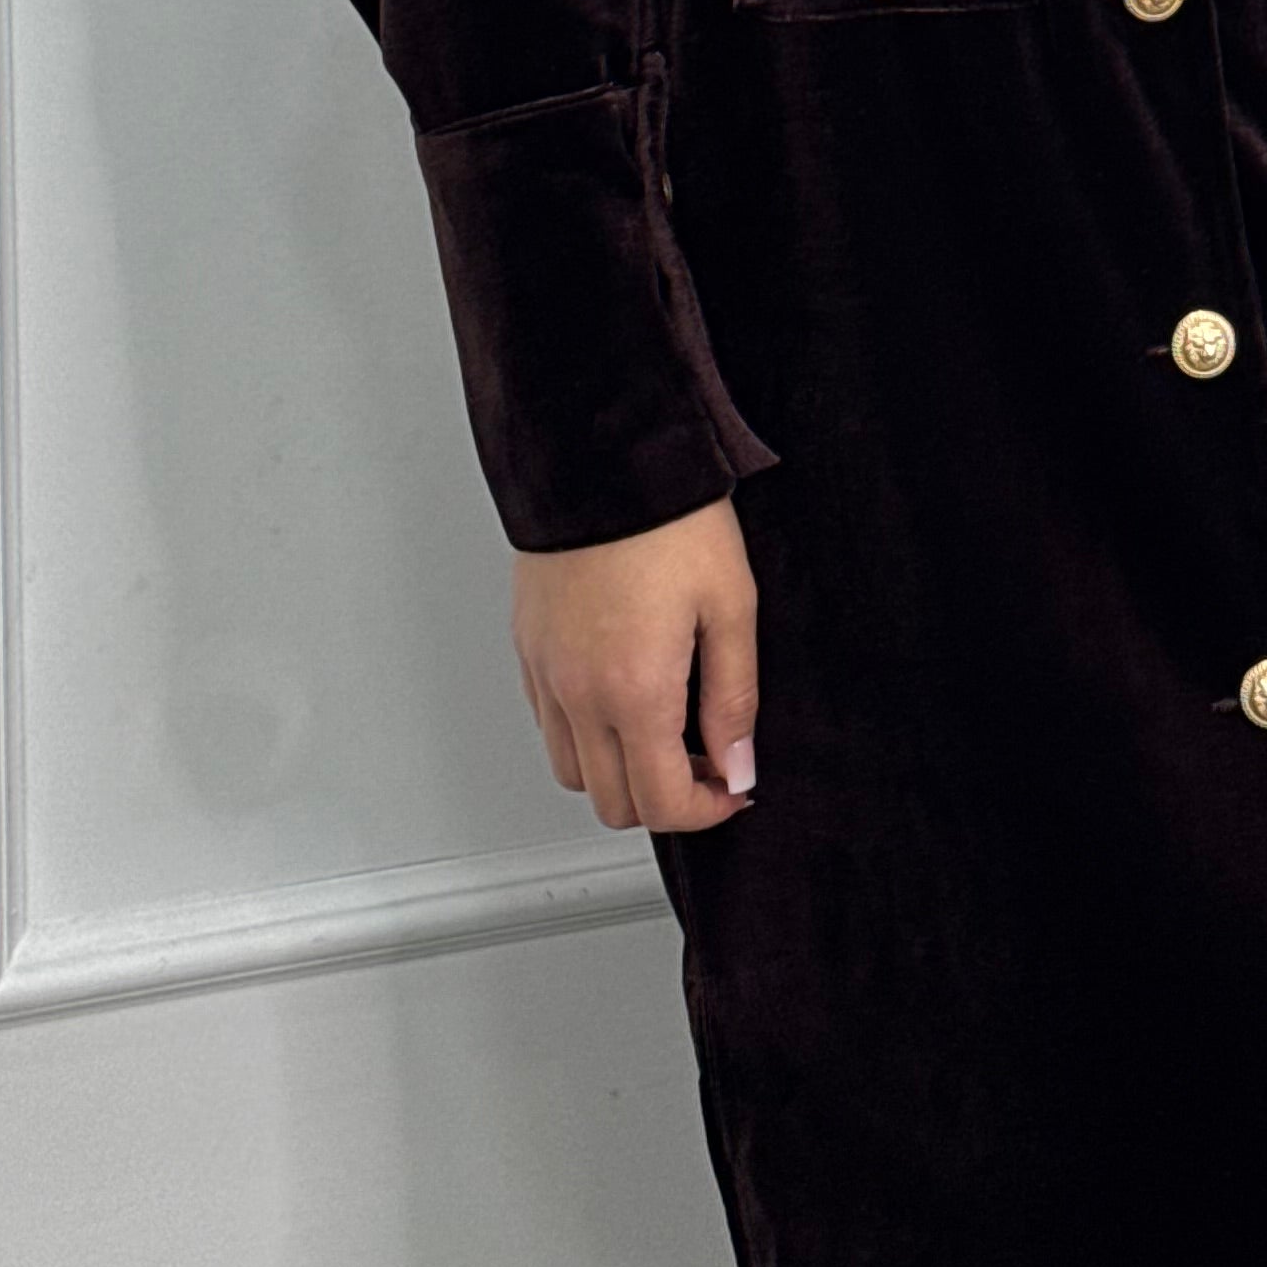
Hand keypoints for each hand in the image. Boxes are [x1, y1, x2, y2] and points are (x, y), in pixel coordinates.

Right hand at [511, 496, 758, 833]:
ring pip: (572, 772)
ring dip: (619, 772)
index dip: (705, 812)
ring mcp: (545, 673)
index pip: (661, 804)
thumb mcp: (730, 605)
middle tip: (705, 758)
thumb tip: (738, 766)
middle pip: (612, 803)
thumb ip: (735, 698)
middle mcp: (578, 695)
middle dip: (664, 799)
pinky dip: (583, 734)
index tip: (733, 788)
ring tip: (662, 728)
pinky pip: (548, 723)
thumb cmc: (670, 519)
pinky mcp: (528, 648)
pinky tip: (620, 694)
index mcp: (634, 692)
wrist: (603, 454)